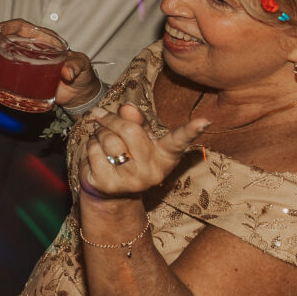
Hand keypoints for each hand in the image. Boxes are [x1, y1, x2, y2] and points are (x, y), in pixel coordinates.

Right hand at [0, 20, 99, 107]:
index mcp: (43, 40)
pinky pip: (4, 71)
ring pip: (2, 55)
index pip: (21, 27)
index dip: (7, 26)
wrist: (80, 94)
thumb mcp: (81, 65)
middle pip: (6, 40)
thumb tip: (68, 73)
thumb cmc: (82, 74)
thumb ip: (75, 66)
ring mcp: (24, 63)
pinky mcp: (22, 77)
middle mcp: (30, 49)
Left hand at [80, 102, 207, 198]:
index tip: (206, 121)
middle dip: (111, 120)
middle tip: (102, 117)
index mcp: (165, 155)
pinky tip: (97, 154)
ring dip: (99, 133)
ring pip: (109, 139)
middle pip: (129, 130)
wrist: (110, 188)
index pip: (179, 141)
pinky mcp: (109, 185)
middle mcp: (153, 171)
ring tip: (102, 138)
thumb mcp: (137, 136)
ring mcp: (132, 181)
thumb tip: (127, 107)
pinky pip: (93, 151)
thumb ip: (135, 121)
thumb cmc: (128, 153)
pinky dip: (91, 145)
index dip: (191, 130)